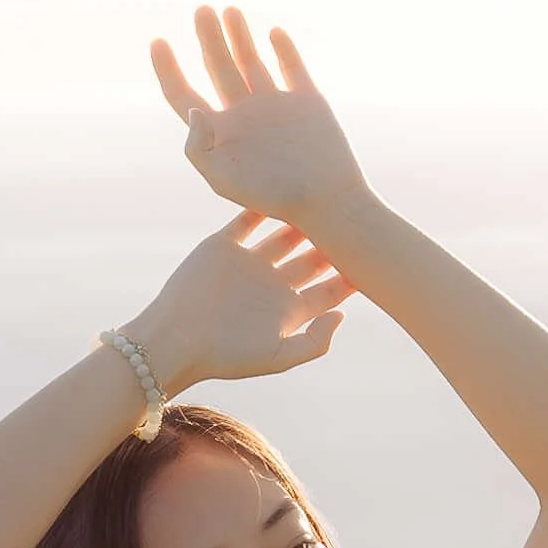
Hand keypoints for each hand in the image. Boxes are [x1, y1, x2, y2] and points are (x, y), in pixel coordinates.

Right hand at [128, 212, 352, 396]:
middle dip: (332, 242)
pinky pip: (246, 219)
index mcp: (287, 312)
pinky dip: (261, 205)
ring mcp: (248, 264)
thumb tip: (342, 314)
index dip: (350, 275)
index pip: (328, 291)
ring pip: (284, 236)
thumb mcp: (278, 357)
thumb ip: (315, 341)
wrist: (174, 338)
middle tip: (354, 220)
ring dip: (303, 220)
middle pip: (312, 259)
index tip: (373, 257)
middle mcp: (271, 285)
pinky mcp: (222, 246)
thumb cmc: (226, 354)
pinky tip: (281, 190)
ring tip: (324, 200)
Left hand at [151, 6, 374, 244]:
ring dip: (239, 35)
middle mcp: (243, 115)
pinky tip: (273, 33)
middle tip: (201, 10)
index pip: (183, 95)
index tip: (157, 41)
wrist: (327, 200)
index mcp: (219, 133)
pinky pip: (292, 68)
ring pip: (250, 61)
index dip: (167, 69)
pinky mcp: (307, 101)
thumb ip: (198, 148)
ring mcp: (275, 106)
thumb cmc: (273, 198)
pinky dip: (284, 49)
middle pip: (217, 68)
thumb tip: (194, 109)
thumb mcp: (223, 181)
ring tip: (229, 10)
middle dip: (207, 38)